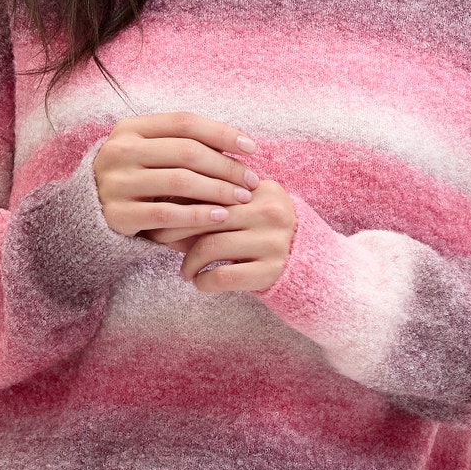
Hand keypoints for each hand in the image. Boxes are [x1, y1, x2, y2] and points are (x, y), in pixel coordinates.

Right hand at [93, 111, 260, 237]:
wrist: (88, 213)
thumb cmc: (135, 179)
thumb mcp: (150, 152)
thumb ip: (183, 144)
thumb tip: (241, 144)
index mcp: (130, 128)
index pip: (185, 123)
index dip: (222, 133)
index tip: (251, 148)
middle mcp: (120, 151)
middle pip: (186, 152)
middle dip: (226, 166)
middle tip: (252, 180)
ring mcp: (116, 183)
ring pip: (180, 182)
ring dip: (218, 190)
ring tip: (242, 198)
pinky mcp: (117, 215)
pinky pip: (167, 214)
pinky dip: (198, 215)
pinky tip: (220, 217)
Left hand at [144, 178, 296, 292]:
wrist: (313, 267)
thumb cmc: (266, 235)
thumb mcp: (251, 210)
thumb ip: (217, 201)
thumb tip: (162, 203)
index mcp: (264, 188)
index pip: (212, 187)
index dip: (179, 198)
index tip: (157, 210)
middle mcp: (271, 211)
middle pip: (207, 215)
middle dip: (174, 227)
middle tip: (157, 238)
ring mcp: (273, 241)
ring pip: (210, 246)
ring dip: (188, 261)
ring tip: (185, 270)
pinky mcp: (271, 271)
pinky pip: (222, 276)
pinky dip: (203, 281)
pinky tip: (199, 282)